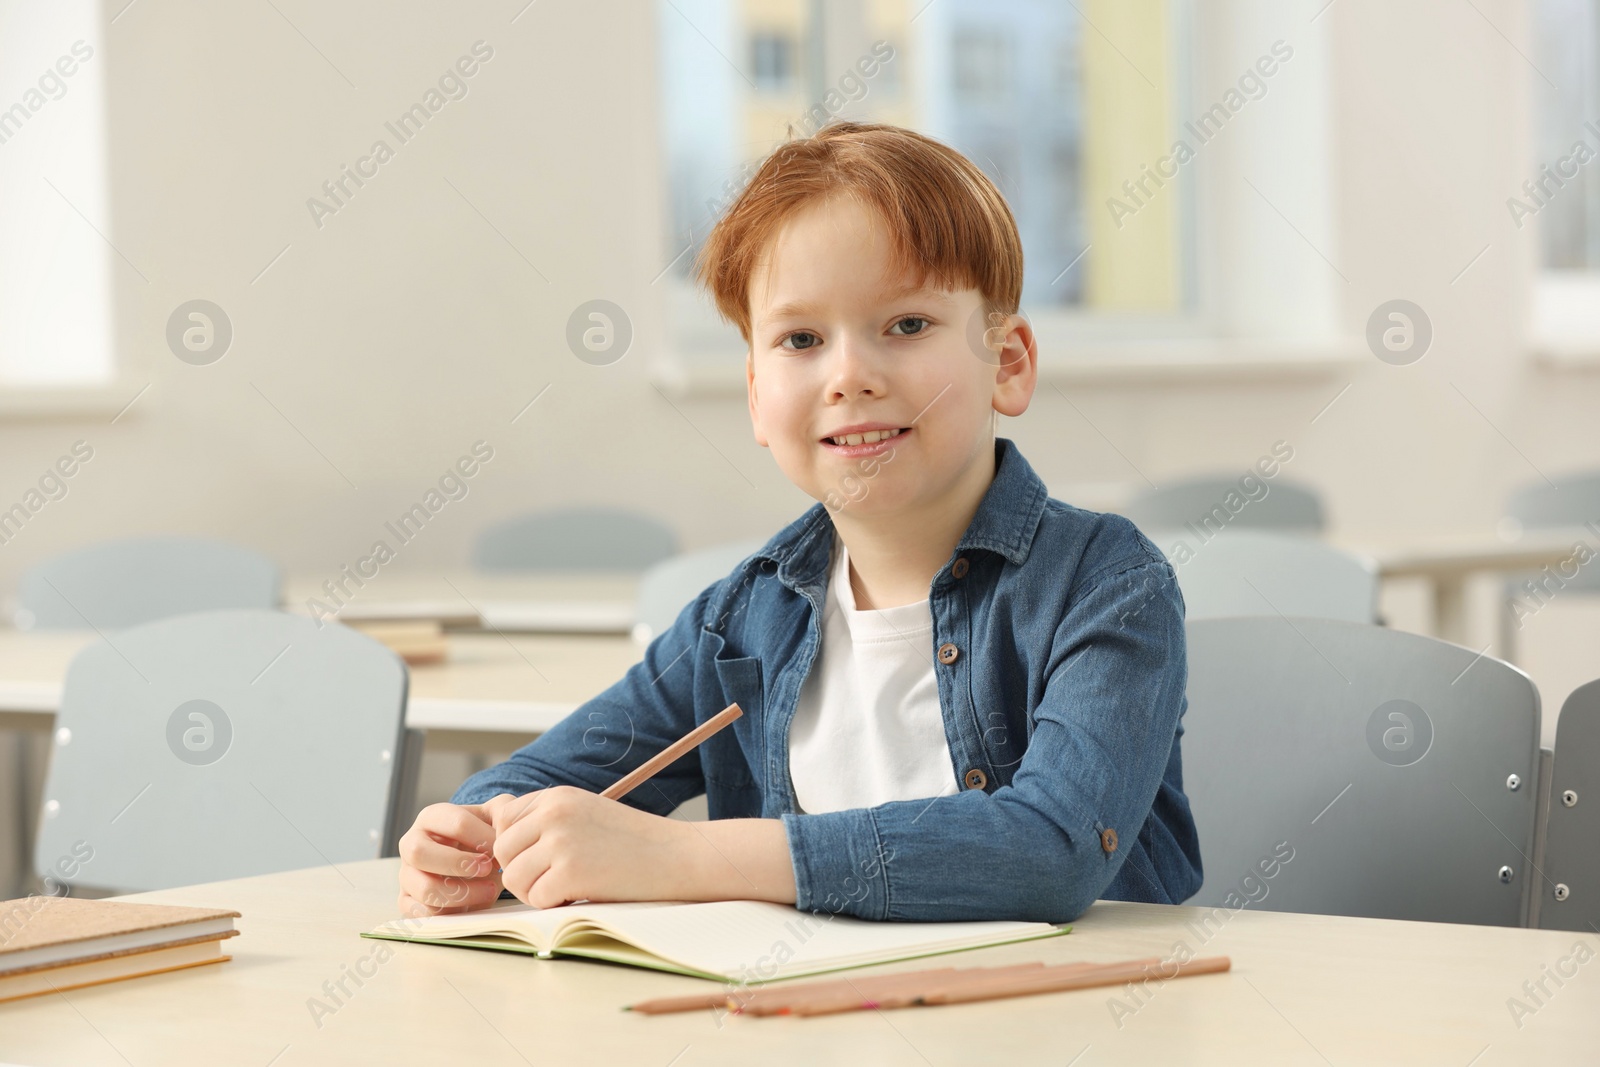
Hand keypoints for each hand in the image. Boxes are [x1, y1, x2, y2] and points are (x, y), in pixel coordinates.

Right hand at [396, 800, 506, 917]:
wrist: (476, 865)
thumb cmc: (482, 838)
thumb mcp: (494, 818)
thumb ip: (502, 811)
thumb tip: (506, 822)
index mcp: (431, 817)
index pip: (455, 823)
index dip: (483, 837)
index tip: (502, 848)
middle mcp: (411, 844)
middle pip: (420, 852)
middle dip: (459, 863)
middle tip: (488, 868)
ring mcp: (407, 875)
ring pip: (424, 888)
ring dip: (462, 892)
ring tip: (489, 890)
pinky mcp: (408, 902)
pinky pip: (424, 913)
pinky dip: (453, 912)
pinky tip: (474, 904)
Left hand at [486, 786, 691, 907]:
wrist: (678, 856)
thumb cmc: (633, 842)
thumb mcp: (585, 814)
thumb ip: (543, 819)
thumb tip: (494, 822)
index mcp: (556, 795)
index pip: (504, 823)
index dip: (520, 848)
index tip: (546, 858)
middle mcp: (554, 812)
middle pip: (502, 852)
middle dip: (523, 872)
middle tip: (558, 878)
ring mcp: (561, 841)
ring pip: (513, 879)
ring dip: (536, 892)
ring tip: (570, 887)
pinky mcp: (570, 872)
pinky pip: (536, 900)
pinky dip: (555, 906)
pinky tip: (583, 894)